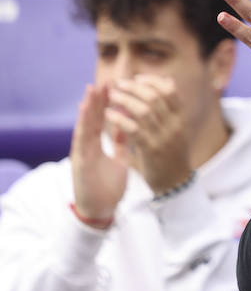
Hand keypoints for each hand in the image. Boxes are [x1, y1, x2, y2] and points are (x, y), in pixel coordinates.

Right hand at [70, 84, 128, 223]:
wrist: (99, 210)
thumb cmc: (107, 186)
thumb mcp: (119, 159)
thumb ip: (121, 142)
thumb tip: (129, 124)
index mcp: (98, 145)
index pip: (104, 119)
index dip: (108, 102)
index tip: (115, 85)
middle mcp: (88, 147)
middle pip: (93, 119)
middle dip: (98, 100)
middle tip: (104, 80)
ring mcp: (82, 153)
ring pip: (85, 127)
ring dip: (88, 108)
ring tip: (92, 90)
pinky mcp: (80, 163)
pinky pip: (82, 141)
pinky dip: (84, 126)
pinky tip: (85, 112)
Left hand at [104, 75, 193, 194]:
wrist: (175, 184)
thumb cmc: (171, 155)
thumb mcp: (175, 131)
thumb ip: (168, 112)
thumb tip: (163, 87)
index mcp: (180, 119)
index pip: (170, 91)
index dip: (153, 81)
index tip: (138, 78)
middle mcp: (175, 125)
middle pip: (155, 97)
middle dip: (135, 88)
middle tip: (119, 84)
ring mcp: (164, 137)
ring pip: (144, 110)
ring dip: (125, 100)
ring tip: (112, 96)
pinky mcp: (151, 150)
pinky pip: (134, 129)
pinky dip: (120, 119)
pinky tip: (108, 114)